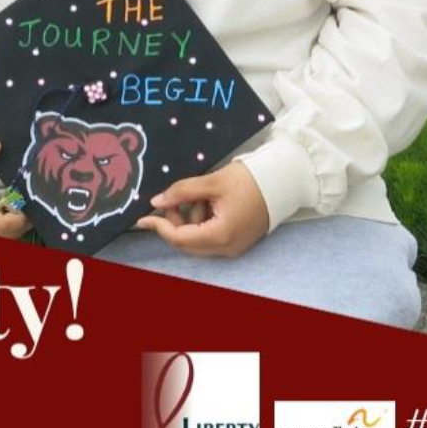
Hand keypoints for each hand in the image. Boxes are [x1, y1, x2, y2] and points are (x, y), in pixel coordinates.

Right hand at [0, 138, 29, 238]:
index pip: (0, 225)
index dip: (19, 217)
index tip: (27, 198)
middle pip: (8, 236)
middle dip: (25, 220)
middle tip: (33, 196)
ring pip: (5, 237)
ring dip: (20, 222)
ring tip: (26, 198)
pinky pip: (0, 232)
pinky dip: (12, 222)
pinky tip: (17, 203)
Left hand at [135, 162, 269, 257]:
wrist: (284, 180)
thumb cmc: (250, 179)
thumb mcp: (212, 182)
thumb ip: (181, 192)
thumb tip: (156, 202)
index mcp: (221, 235)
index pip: (180, 238)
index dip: (159, 227)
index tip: (142, 217)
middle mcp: (227, 248)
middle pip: (188, 242)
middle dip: (177, 221)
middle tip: (175, 199)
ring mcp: (234, 247)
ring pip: (198, 240)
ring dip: (192, 219)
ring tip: (203, 195)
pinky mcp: (238, 241)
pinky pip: (211, 236)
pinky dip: (203, 221)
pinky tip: (210, 202)